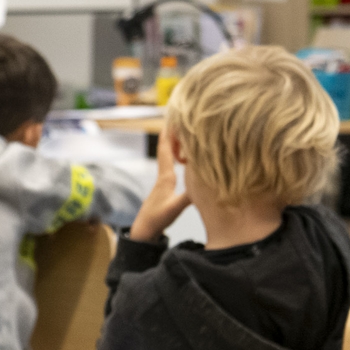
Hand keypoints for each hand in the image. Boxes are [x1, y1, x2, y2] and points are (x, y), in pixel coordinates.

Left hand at [129, 127, 189, 241]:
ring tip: (183, 134)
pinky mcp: (165, 188)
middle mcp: (163, 176)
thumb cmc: (157, 219)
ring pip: (169, 158)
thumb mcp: (175, 208)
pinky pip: (171, 167)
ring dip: (175, 146)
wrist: (143, 230)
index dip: (170, 135)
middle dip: (173, 134)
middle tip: (179, 119)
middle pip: (167, 150)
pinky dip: (177, 158)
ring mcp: (163, 182)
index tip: (174, 118)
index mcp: (166, 177)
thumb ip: (189, 196)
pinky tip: (184, 159)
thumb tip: (205, 184)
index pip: (167, 151)